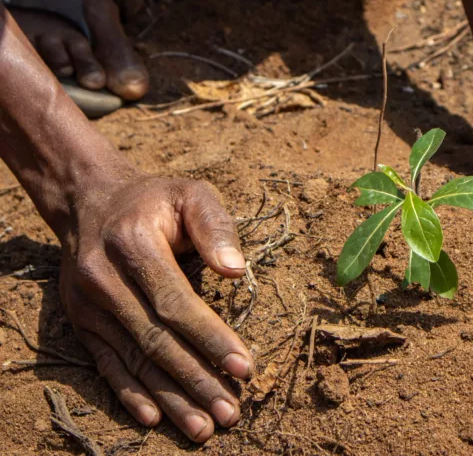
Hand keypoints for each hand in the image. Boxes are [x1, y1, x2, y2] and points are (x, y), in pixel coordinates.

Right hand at [58, 173, 252, 441]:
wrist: (91, 199)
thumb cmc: (155, 200)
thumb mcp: (191, 194)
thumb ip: (215, 227)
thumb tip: (237, 271)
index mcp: (134, 243)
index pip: (176, 302)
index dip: (211, 338)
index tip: (244, 368)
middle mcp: (104, 277)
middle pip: (156, 340)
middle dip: (196, 380)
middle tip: (230, 412)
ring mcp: (87, 303)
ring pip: (133, 359)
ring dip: (170, 397)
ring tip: (203, 427)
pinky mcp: (80, 320)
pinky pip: (105, 362)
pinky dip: (129, 393)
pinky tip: (153, 418)